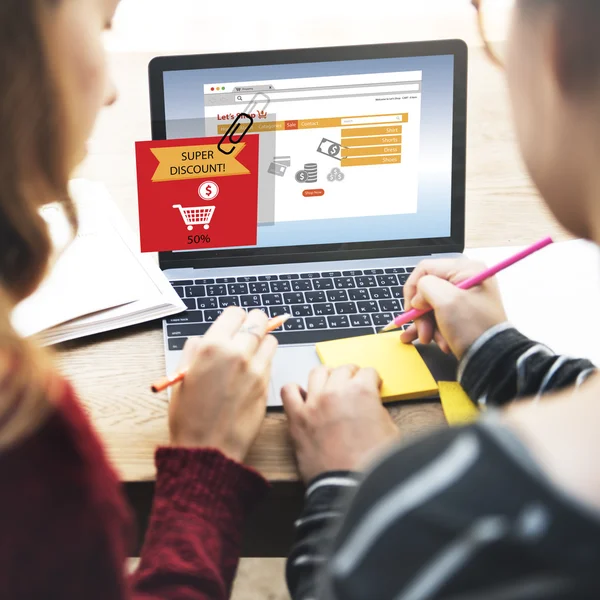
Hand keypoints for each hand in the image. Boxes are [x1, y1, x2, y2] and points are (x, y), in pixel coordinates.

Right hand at [169, 307, 277, 461]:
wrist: (208, 449)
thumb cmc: (189, 417)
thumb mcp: (181, 377)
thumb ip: (193, 351)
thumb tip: (202, 340)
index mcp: (212, 347)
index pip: (235, 313)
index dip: (234, 318)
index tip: (233, 324)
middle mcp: (237, 353)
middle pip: (258, 320)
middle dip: (253, 323)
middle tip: (247, 331)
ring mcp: (256, 369)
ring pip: (270, 339)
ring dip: (262, 341)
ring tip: (250, 352)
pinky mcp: (267, 384)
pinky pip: (271, 361)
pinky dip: (265, 360)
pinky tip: (252, 371)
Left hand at [281, 365, 398, 482]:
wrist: (350, 487)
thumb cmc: (372, 465)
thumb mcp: (390, 431)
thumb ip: (378, 410)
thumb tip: (370, 406)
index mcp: (362, 391)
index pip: (367, 372)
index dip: (372, 380)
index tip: (371, 385)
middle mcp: (336, 391)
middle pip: (343, 369)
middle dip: (351, 375)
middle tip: (353, 385)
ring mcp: (314, 403)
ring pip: (317, 373)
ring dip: (326, 376)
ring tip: (330, 386)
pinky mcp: (297, 418)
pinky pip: (288, 391)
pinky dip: (295, 390)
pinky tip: (303, 397)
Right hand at [400, 258, 506, 358]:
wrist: (492, 359)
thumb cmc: (472, 327)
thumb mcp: (446, 301)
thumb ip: (425, 287)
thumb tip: (418, 298)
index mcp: (466, 269)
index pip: (425, 269)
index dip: (413, 289)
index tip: (411, 310)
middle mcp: (466, 280)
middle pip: (427, 290)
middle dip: (421, 313)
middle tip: (423, 331)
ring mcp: (464, 298)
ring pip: (431, 306)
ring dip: (426, 324)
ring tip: (430, 340)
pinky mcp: (462, 314)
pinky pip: (439, 316)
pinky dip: (433, 329)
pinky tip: (430, 340)